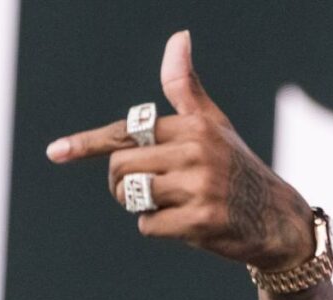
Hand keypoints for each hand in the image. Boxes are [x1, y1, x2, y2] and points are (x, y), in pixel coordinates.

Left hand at [45, 31, 313, 270]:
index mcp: (193, 125)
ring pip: (132, 197)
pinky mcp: (200, 220)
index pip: (127, 132)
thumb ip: (185, 88)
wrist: (277, 217)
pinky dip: (158, 228)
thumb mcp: (211, 123)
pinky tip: (187, 224)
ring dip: (141, 206)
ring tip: (173, 203)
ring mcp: (199, 185)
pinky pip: (149, 225)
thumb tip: (178, 37)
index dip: (87, 144)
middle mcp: (196, 150)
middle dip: (122, 184)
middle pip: (120, 168)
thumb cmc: (235, 167)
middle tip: (149, 191)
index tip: (55, 152)